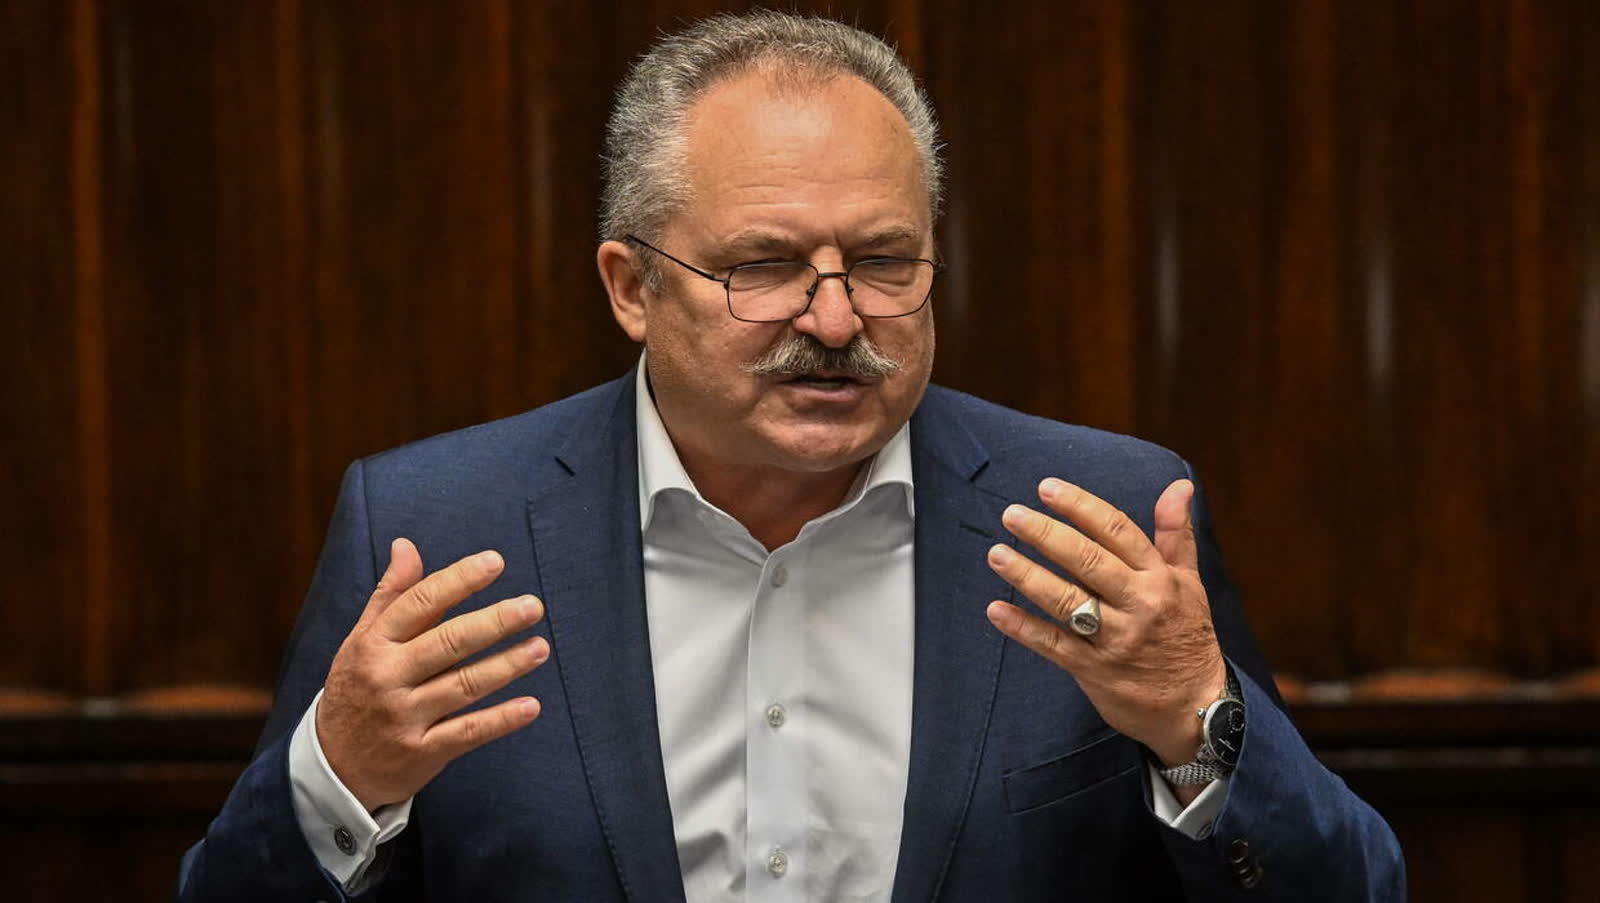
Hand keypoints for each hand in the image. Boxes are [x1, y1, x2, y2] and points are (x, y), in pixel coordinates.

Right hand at [317, 538, 548, 811]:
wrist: (332, 767)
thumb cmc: (356, 690)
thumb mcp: (361, 640)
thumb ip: (390, 595)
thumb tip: (406, 545)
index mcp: (373, 644)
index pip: (420, 603)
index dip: (458, 580)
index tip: (495, 562)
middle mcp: (388, 678)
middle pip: (448, 643)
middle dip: (493, 622)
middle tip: (532, 606)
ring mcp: (405, 718)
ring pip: (463, 686)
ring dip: (506, 666)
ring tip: (540, 647)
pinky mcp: (422, 754)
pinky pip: (468, 732)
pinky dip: (501, 720)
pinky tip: (532, 705)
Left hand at [983, 478, 1225, 768]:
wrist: (1198, 707)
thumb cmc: (1188, 635)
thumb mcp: (1189, 582)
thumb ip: (1176, 533)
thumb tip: (1179, 485)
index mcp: (1158, 577)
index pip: (1116, 531)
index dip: (1080, 506)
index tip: (1046, 488)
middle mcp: (1138, 604)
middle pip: (1086, 560)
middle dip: (1046, 534)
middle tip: (1012, 514)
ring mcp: (1115, 638)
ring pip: (1066, 600)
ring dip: (1027, 575)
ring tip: (997, 554)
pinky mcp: (1094, 670)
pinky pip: (1053, 645)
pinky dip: (1023, 628)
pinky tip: (996, 610)